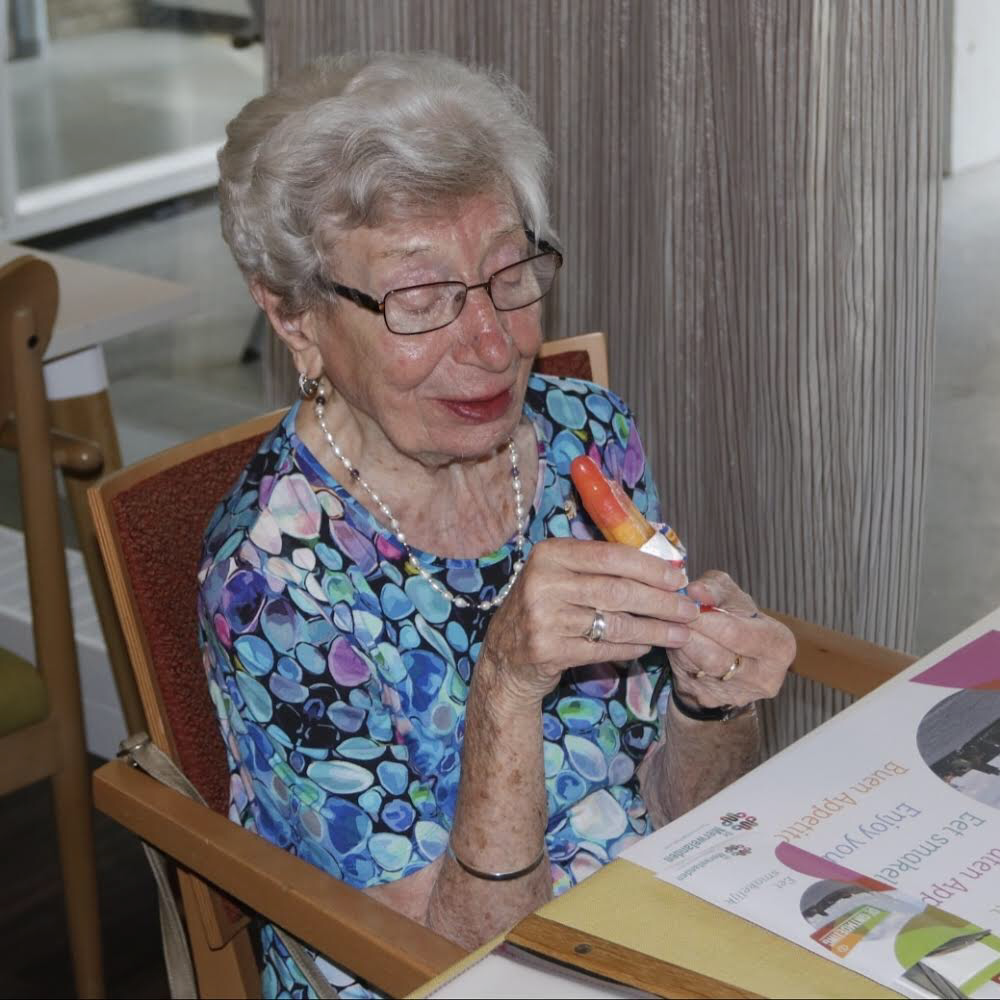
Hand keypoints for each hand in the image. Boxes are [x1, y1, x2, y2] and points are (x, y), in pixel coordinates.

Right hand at [478, 538, 695, 707]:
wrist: (504, 656)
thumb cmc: (544, 608)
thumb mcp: (560, 575)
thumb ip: (599, 566)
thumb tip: (662, 563)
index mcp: (550, 554)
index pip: (611, 556)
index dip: (650, 566)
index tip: (680, 576)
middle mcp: (543, 582)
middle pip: (617, 590)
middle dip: (661, 601)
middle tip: (689, 609)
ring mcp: (543, 617)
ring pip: (614, 622)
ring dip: (654, 629)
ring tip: (680, 632)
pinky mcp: (548, 650)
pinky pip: (602, 648)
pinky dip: (631, 647)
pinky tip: (648, 646)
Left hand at [669, 571, 794, 710]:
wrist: (730, 656)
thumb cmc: (735, 618)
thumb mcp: (730, 595)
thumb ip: (714, 588)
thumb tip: (695, 591)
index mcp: (779, 645)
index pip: (735, 633)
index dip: (705, 618)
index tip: (686, 605)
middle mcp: (764, 677)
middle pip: (715, 656)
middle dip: (690, 632)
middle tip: (673, 616)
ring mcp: (738, 695)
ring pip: (698, 669)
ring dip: (681, 645)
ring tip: (673, 627)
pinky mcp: (712, 701)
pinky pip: (687, 678)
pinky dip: (678, 658)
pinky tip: (676, 644)